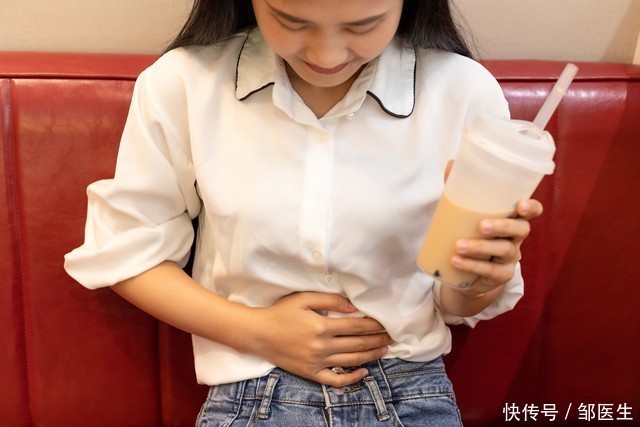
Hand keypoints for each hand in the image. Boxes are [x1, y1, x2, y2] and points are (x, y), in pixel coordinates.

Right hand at [248, 292, 391, 386]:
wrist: (258, 334)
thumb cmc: (280, 313)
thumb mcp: (304, 298)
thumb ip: (330, 300)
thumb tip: (353, 307)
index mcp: (321, 325)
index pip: (356, 326)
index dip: (373, 325)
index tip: (386, 323)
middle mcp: (322, 346)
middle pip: (357, 344)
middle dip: (377, 340)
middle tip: (393, 337)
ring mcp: (317, 362)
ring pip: (351, 361)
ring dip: (370, 356)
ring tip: (384, 350)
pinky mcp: (310, 373)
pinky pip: (335, 380)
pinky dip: (352, 378)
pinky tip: (364, 372)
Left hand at [451, 198, 543, 294]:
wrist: (467, 273)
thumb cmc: (471, 234)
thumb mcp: (466, 213)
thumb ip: (460, 190)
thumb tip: (451, 164)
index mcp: (512, 218)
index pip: (532, 211)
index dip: (531, 208)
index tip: (520, 206)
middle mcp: (516, 237)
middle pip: (521, 230)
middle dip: (502, 227)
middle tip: (482, 226)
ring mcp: (510, 257)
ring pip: (503, 250)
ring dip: (480, 247)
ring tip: (458, 245)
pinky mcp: (501, 275)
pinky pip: (490, 270)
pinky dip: (472, 265)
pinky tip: (456, 261)